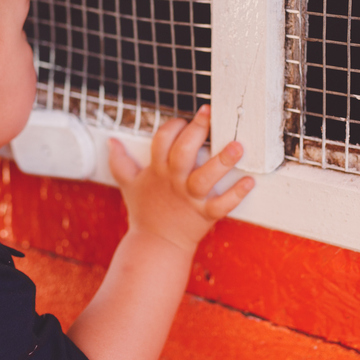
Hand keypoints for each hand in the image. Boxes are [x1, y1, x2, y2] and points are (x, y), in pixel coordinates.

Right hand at [108, 105, 254, 254]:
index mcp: (158, 171)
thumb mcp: (129, 184)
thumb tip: (111, 142)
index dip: (173, 126)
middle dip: (197, 131)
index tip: (184, 120)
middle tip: (210, 115)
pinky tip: (249, 181)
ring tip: (237, 146)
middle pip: (183, 152)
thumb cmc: (146, 212)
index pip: (162, 141)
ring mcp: (191, 199)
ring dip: (222, 161)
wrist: (156, 245)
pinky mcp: (205, 215)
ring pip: (206, 177)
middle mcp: (175, 182)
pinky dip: (236, 194)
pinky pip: (222, 205)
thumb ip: (120, 162)